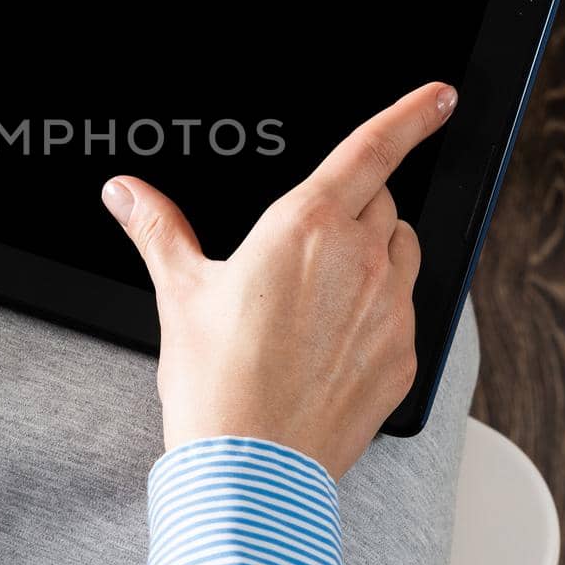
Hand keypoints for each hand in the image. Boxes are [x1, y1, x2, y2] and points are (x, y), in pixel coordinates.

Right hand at [100, 82, 456, 477]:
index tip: (439, 96)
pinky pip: (406, 310)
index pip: (373, 148)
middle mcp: (360, 258)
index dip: (413, 114)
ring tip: (322, 292)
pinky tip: (334, 341)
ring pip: (403, 250)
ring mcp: (391, 308)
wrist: (251, 468)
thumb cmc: (215, 381)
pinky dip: (380, 309)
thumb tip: (125, 191)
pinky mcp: (404, 356)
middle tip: (307, 243)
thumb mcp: (179, 292)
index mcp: (305, 226)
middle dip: (355, 204)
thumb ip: (158, 229)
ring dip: (377, 250)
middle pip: (381, 201)